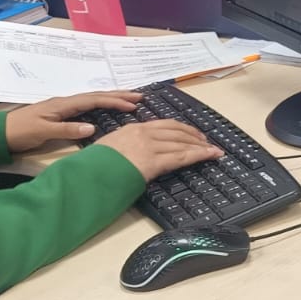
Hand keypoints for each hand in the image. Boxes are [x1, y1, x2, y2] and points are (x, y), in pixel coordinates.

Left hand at [4, 91, 143, 152]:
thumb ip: (67, 129)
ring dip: (111, 98)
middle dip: (118, 96)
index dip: (114, 102)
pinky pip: (86, 106)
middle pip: (95, 96)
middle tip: (139, 96)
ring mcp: (62, 107)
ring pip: (92, 99)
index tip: (132, 105)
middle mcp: (65, 102)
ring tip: (128, 99)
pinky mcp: (60, 113)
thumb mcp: (43, 132)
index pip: (93, 100)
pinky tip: (105, 107)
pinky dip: (100, 104)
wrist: (0, 133)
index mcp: (63, 104)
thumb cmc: (20, 132)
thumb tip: (92, 128)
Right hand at [95, 119, 221, 181]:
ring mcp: (149, 146)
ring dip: (200, 146)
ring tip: (212, 149)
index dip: (182, 129)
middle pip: (177, 131)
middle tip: (206, 141)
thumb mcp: (110, 147)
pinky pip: (182, 156)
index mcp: (133, 129)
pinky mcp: (154, 161)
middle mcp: (143, 134)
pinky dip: (200, 154)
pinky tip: (211, 154)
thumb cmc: (95, 165)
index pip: (165, 125)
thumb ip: (126, 144)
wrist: (88, 174)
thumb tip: (136, 150)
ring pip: (182, 143)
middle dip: (195, 136)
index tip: (192, 133)